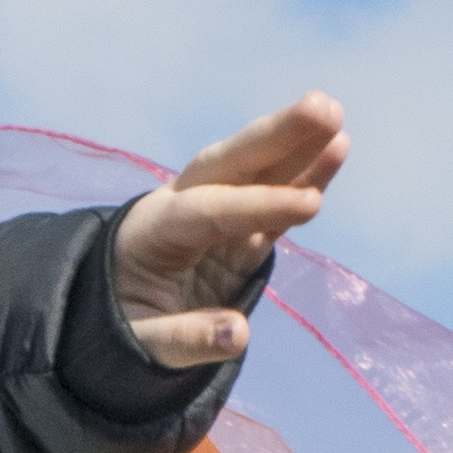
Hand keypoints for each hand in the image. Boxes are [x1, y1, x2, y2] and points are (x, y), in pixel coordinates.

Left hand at [110, 91, 346, 369]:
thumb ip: (183, 341)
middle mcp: (184, 206)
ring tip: (335, 116)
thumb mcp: (139, 344)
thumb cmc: (121, 327)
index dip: (257, 207)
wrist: (115, 312)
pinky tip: (337, 148)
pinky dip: (306, 176)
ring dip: (296, 144)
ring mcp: (216, 213)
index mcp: (153, 230)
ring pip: (256, 172)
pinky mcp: (241, 228)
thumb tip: (238, 336)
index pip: (207, 212)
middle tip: (322, 109)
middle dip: (275, 137)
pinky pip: (276, 198)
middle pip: (229, 167)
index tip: (309, 204)